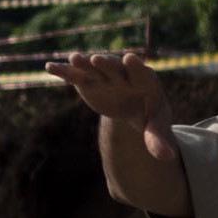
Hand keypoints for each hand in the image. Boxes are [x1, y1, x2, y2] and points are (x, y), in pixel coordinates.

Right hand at [46, 49, 174, 128]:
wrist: (134, 106)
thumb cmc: (149, 114)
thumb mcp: (156, 126)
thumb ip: (158, 140)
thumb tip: (168, 158)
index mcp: (144, 80)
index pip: (140, 71)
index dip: (135, 66)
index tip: (130, 59)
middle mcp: (123, 73)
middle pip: (114, 66)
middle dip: (106, 63)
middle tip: (97, 59)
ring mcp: (103, 76)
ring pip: (92, 67)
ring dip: (83, 62)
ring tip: (73, 59)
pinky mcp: (88, 81)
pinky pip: (75, 75)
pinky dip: (63, 71)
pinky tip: (49, 67)